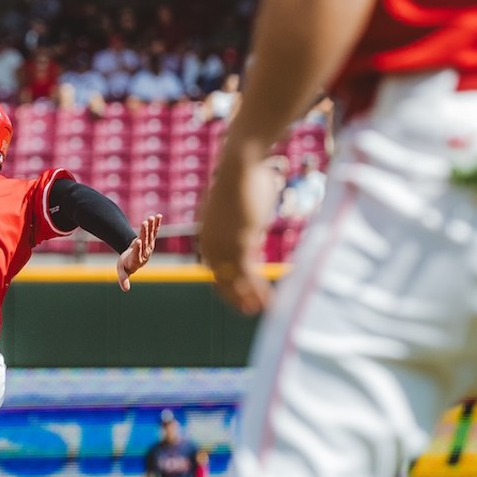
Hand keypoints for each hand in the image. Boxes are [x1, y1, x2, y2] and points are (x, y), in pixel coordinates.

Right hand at [116, 213, 160, 291]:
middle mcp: (145, 252)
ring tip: (151, 217)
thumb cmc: (125, 264)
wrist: (133, 259)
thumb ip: (123, 278)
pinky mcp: (151, 239)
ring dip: (151, 226)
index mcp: (137, 259)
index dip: (138, 247)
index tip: (138, 241)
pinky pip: (155, 231)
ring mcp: (149, 245)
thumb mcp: (122, 271)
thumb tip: (126, 290)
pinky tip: (158, 216)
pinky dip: (157, 224)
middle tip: (145, 223)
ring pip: (150, 235)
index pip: (138, 253)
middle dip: (145, 232)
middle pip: (145, 241)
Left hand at [199, 147, 274, 314]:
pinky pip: (249, 276)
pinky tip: (269, 302)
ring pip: (235, 281)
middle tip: (245, 310)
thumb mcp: (241, 206)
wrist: (239, 164)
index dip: (225, 283)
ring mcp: (223, 246)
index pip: (214, 267)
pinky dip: (259, 291)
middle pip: (220, 279)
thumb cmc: (244, 178)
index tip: (236, 293)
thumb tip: (255, 224)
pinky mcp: (240, 244)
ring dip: (248, 298)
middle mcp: (210, 244)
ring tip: (258, 312)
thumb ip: (245, 223)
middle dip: (234, 296)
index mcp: (207, 235)